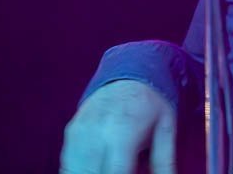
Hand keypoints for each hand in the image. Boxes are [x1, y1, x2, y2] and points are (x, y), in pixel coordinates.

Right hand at [61, 79, 176, 173]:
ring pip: (75, 170)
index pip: (116, 172)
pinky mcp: (71, 132)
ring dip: (90, 173)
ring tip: (107, 168)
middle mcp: (97, 131)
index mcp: (122, 131)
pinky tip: (95, 168)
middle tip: (121, 171)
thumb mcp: (165, 129)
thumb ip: (164, 161)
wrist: (127, 70)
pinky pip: (68, 162)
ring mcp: (80, 131)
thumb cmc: (149, 102)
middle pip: (92, 173)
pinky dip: (77, 170)